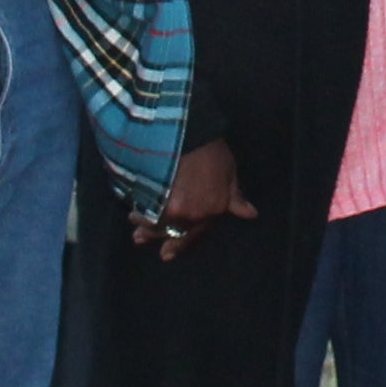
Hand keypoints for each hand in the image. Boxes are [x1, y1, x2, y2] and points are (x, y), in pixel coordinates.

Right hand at [136, 139, 255, 259]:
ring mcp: (172, 209)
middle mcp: (194, 214)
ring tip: (139, 235)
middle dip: (170, 244)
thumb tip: (251, 214)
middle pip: (179, 234)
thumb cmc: (211, 149)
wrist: (186, 132)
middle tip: (164, 254)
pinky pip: (145, 214)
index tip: (178, 248)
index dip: (190, 241)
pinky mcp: (153, 200)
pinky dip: (140, 216)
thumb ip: (236, 196)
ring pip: (159, 227)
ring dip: (149, 231)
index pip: (201, 232)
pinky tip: (134, 216)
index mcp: (215, 208)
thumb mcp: (229, 171)